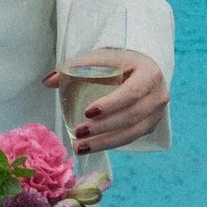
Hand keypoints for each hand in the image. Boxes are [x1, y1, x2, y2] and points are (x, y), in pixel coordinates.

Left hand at [46, 49, 167, 152]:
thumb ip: (74, 68)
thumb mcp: (99, 59)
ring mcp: (157, 114)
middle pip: (132, 116)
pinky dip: (111, 144)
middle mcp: (158, 96)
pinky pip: (131, 138)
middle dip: (104, 128)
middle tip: (79, 133)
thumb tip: (48, 81)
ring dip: (105, 143)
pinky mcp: (150, 126)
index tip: (88, 112)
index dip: (112, 104)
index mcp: (150, 74)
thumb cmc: (118, 63)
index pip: (132, 92)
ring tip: (80, 147)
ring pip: (132, 133)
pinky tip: (92, 146)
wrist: (141, 70)